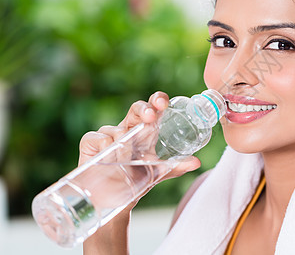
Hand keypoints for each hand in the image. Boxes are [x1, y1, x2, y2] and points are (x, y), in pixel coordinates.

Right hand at [80, 91, 200, 253]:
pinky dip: (106, 145)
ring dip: (124, 142)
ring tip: (126, 159)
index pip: (152, 108)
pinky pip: (99, 137)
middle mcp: (127, 128)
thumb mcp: (158, 173)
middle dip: (143, 109)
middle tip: (151, 117)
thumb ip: (176, 166)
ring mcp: (108, 134)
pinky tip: (110, 156)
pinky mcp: (90, 143)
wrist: (115, 201)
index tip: (164, 103)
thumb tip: (197, 162)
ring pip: (117, 128)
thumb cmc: (136, 180)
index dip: (157, 100)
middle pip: (135, 109)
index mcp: (145, 131)